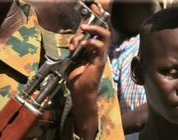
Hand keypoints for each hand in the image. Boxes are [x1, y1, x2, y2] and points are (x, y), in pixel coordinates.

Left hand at [65, 4, 110, 139]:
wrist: (80, 92)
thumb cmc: (77, 78)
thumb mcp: (73, 59)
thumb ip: (75, 48)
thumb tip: (74, 39)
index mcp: (93, 50)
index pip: (97, 32)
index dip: (95, 20)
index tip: (92, 10)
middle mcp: (99, 51)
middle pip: (103, 31)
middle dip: (94, 24)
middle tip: (83, 26)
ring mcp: (100, 56)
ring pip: (104, 36)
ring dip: (92, 31)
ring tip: (83, 33)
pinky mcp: (100, 61)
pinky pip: (99, 46)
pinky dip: (90, 42)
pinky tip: (82, 46)